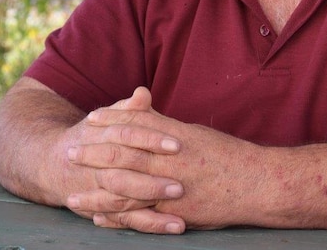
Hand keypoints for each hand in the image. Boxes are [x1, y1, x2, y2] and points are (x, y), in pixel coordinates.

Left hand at [68, 87, 261, 233]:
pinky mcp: (176, 213)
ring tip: (72, 193)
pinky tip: (99, 216)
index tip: (90, 118)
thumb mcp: (195, 134)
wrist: (256, 184)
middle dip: (94, 153)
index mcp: (175, 138)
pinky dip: (117, 217)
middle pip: (124, 154)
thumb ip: (166, 126)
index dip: (111, 120)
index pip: (136, 124)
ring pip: (125, 189)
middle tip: (70, 151)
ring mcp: (172, 189)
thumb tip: (143, 109)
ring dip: (96, 191)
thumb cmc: (227, 156)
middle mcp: (170, 162)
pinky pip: (140, 216)